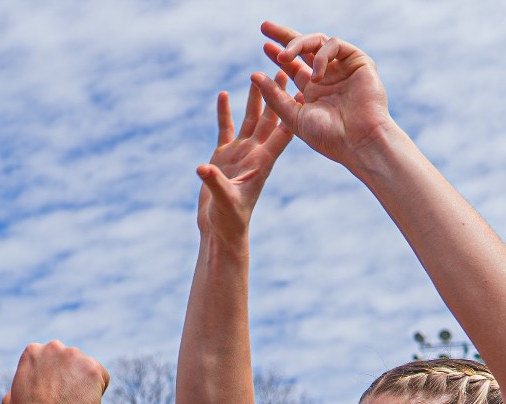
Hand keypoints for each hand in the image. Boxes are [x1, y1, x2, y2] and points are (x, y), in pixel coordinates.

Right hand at [1, 341, 108, 403]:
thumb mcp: (11, 401)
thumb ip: (18, 385)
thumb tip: (23, 383)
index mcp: (32, 351)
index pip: (49, 360)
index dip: (51, 378)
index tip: (51, 394)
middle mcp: (53, 347)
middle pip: (68, 360)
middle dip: (68, 376)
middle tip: (65, 399)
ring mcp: (74, 355)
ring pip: (85, 368)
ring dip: (83, 382)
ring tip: (75, 403)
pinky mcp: (93, 367)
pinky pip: (101, 377)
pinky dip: (98, 389)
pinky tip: (87, 403)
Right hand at [197, 77, 294, 243]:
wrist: (222, 230)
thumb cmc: (229, 220)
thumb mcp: (224, 201)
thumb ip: (215, 183)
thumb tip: (203, 169)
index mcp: (262, 162)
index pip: (281, 133)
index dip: (292, 111)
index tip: (302, 89)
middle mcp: (254, 153)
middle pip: (269, 118)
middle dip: (276, 95)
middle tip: (285, 70)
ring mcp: (240, 153)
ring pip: (250, 119)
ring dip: (255, 98)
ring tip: (258, 74)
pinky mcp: (224, 156)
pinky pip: (226, 128)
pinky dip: (225, 112)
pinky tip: (225, 95)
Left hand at [252, 22, 394, 171]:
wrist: (359, 142)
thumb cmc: (329, 136)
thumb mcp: (294, 117)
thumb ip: (275, 97)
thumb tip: (254, 75)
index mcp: (312, 90)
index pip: (292, 65)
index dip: (278, 53)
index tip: (264, 46)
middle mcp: (327, 76)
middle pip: (304, 47)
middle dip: (284, 36)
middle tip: (265, 27)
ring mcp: (343, 68)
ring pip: (318, 41)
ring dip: (297, 45)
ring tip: (283, 57)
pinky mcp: (358, 61)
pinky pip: (335, 45)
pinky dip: (321, 56)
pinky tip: (316, 75)